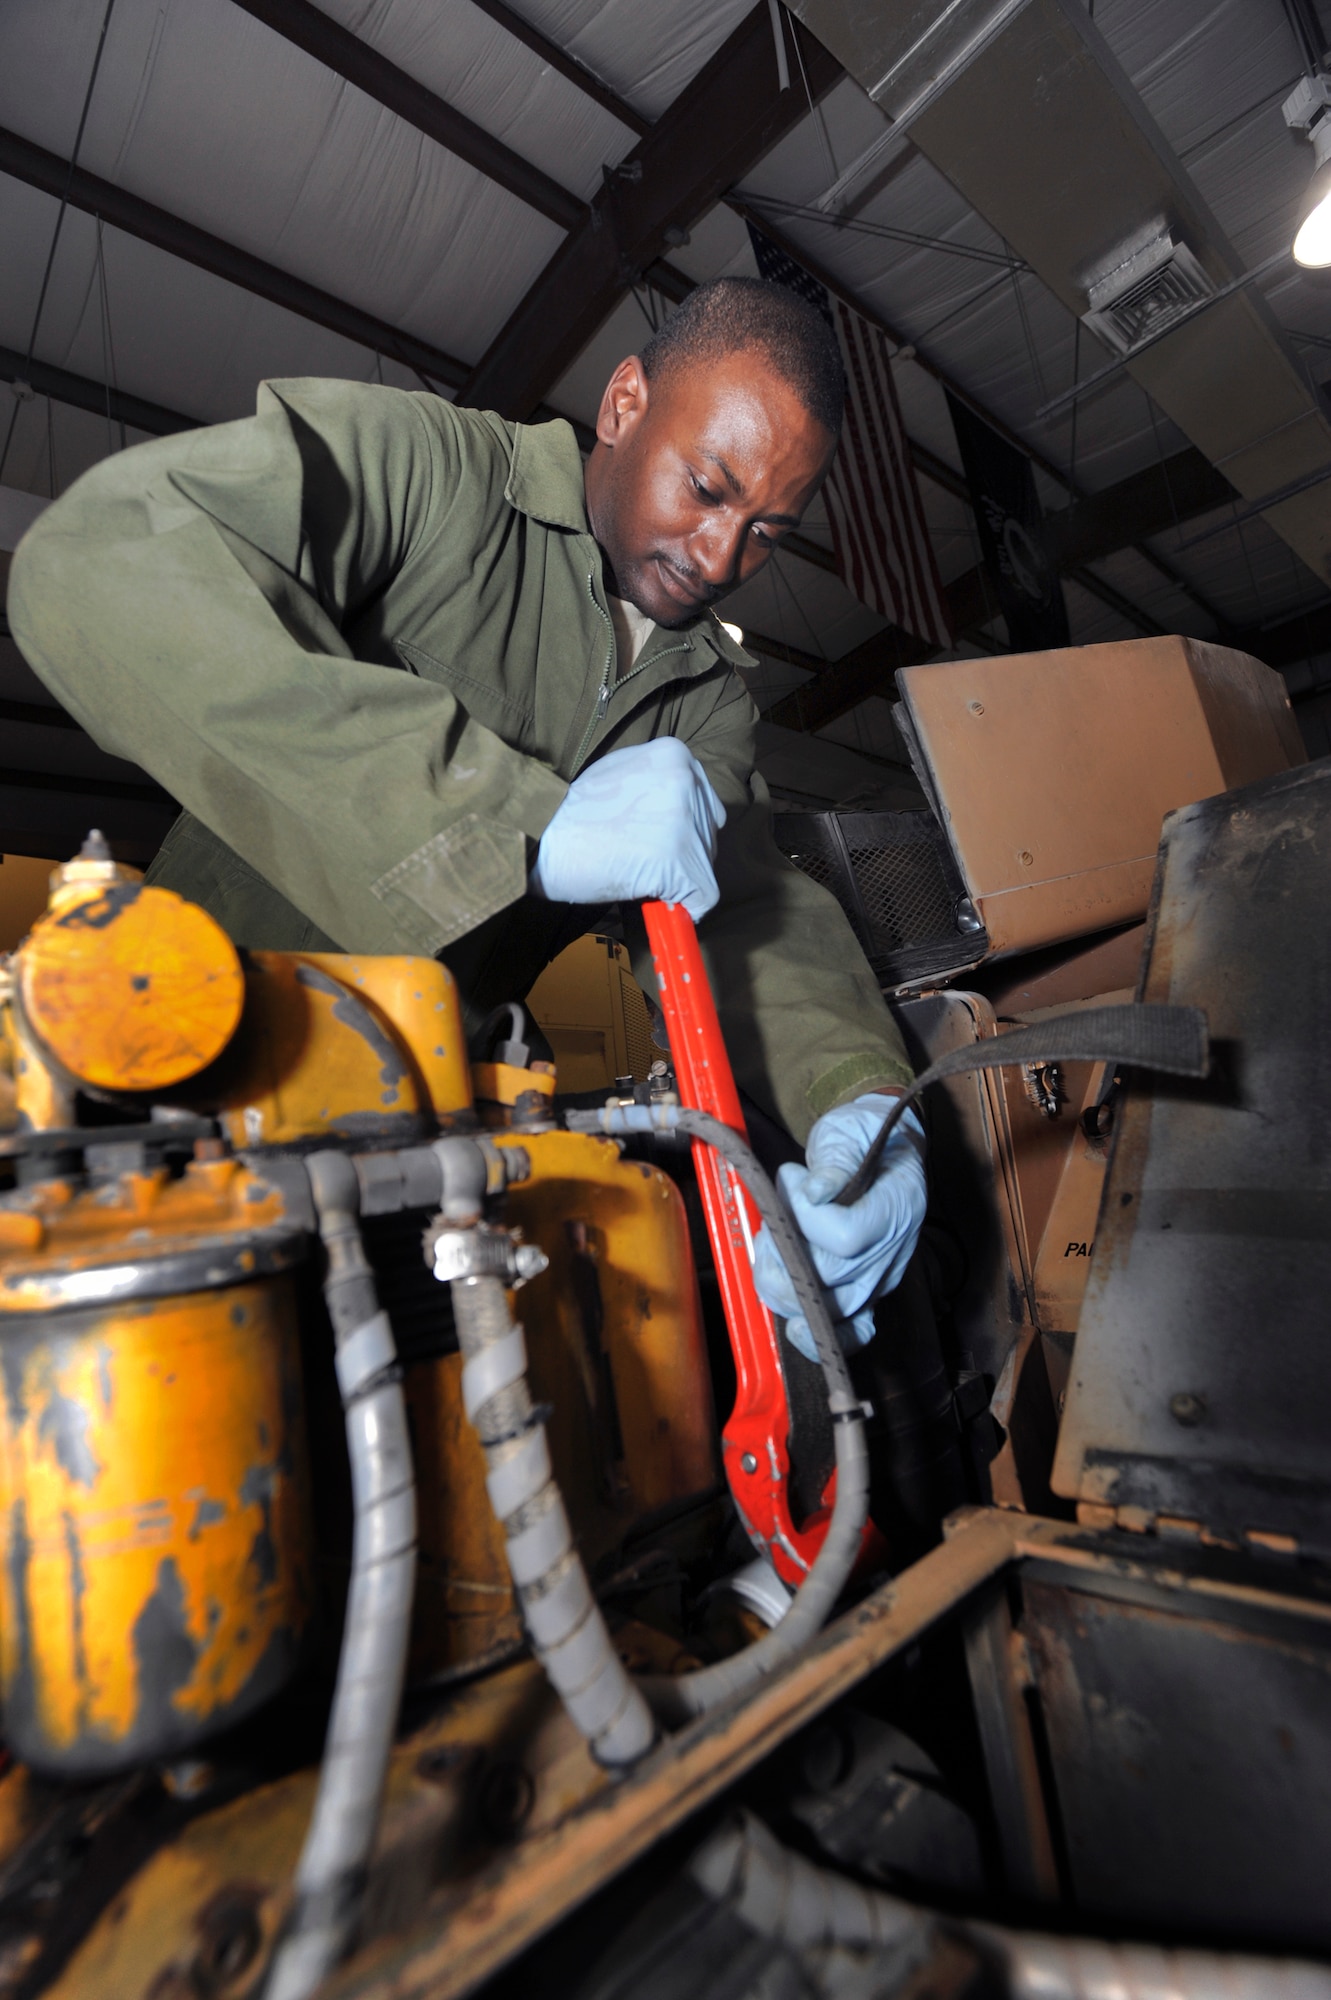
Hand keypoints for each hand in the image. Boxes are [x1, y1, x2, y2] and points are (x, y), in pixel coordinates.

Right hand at [530, 738, 725, 920]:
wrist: (540, 833)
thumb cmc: (572, 812)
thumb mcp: (623, 775)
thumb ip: (657, 789)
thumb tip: (679, 821)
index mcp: (675, 755)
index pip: (704, 803)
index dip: (684, 832)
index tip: (658, 843)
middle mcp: (687, 781)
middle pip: (709, 835)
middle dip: (683, 855)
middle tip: (643, 861)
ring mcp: (686, 821)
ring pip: (706, 866)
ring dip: (677, 880)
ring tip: (636, 872)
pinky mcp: (681, 860)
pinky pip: (702, 897)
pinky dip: (684, 908)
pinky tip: (653, 898)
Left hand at [752, 1094, 926, 1361]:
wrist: (888, 1148)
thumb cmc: (864, 1137)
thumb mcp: (848, 1132)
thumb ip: (835, 1160)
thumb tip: (814, 1192)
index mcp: (895, 1207)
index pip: (846, 1236)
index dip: (805, 1217)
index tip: (792, 1180)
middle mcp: (891, 1251)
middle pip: (830, 1279)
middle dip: (782, 1252)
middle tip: (772, 1215)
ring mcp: (880, 1278)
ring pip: (831, 1310)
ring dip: (784, 1284)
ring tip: (774, 1244)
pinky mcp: (866, 1293)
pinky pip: (850, 1332)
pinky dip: (819, 1336)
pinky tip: (795, 1327)